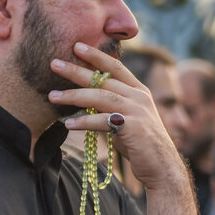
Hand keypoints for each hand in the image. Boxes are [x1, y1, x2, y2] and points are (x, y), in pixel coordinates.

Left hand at [50, 42, 188, 192]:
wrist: (163, 168)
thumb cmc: (141, 145)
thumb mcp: (127, 119)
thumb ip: (112, 107)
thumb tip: (87, 102)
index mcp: (139, 91)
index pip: (115, 67)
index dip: (96, 55)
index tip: (76, 46)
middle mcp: (139, 96)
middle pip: (103, 79)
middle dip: (76, 70)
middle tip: (53, 64)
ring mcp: (137, 111)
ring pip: (100, 97)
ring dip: (73, 96)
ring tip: (52, 96)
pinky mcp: (133, 127)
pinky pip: (102, 121)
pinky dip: (84, 122)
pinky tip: (68, 123)